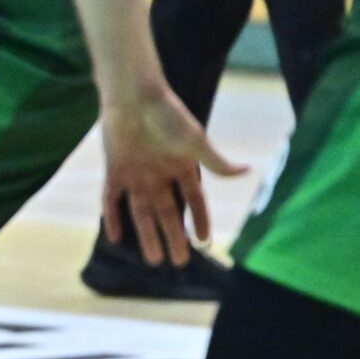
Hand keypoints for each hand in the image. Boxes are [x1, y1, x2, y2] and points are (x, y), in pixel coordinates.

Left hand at [98, 86, 246, 266]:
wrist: (133, 96)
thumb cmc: (168, 114)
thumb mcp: (196, 141)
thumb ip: (216, 163)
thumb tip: (248, 172)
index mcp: (183, 167)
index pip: (195, 201)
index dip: (201, 221)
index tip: (206, 242)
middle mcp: (160, 175)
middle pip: (169, 213)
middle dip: (175, 237)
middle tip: (180, 262)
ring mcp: (137, 174)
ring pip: (142, 213)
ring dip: (148, 235)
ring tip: (154, 260)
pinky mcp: (115, 170)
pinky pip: (111, 199)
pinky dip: (112, 216)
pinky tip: (115, 237)